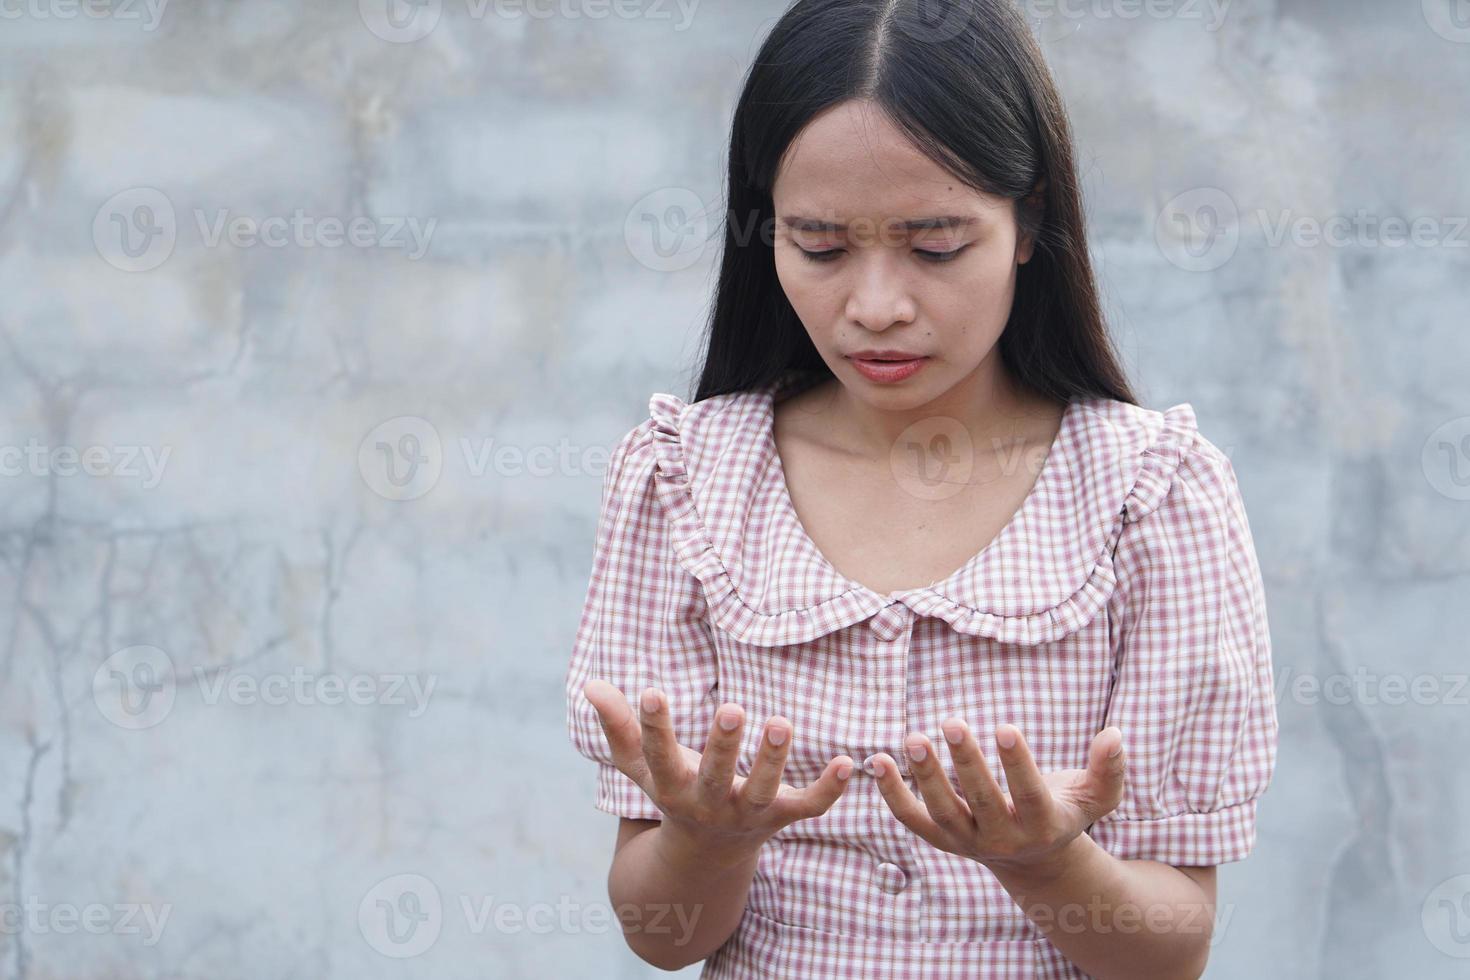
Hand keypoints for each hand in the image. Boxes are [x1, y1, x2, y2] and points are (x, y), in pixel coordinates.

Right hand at [582, 679, 854, 867]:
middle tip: (732, 708)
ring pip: (763, 791)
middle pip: (716, 777)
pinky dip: (830, 789)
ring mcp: (748, 813)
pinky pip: (809, 807)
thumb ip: (618, 726)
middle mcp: (709, 804)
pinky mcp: (782, 817)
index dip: (654, 727)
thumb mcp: (640, 765)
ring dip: (774, 760)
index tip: (652, 691)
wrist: (706, 854)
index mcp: (672, 787)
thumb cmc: (671, 790)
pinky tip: (848, 762)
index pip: (659, 756)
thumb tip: (592, 684)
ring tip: (783, 722)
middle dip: (724, 746)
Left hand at [866, 719, 1125, 876]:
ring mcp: (968, 842)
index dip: (1017, 763)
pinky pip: (911, 819)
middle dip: (966, 763)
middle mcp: (1003, 839)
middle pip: (981, 802)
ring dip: (924, 776)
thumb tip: (1114, 734)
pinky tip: (876, 760)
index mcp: (1042, 826)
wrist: (1033, 857)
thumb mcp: (1094, 796)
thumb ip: (1108, 769)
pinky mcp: (940, 839)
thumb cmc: (1064, 809)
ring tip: (913, 737)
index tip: (1007, 726)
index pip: (1028, 794)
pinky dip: (891, 793)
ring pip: (942, 813)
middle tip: (952, 721)